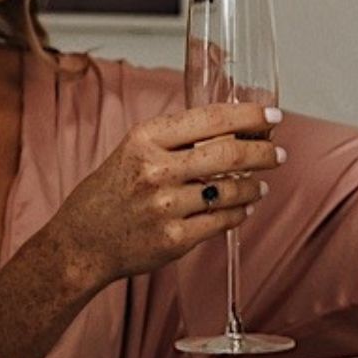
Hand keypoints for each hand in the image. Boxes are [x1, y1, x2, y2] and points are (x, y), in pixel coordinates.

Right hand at [45, 102, 278, 289]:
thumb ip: (176, 139)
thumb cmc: (109, 193)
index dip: (250, 115)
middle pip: (229, 152)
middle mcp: (155, 170)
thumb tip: (232, 128)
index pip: (212, 118)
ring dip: (254, 187)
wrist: (80, 242)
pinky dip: (240, 212)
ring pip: (232, 190)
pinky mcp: (174, 239)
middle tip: (278, 153)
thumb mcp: (133, 151)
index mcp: (145, 138)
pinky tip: (242, 208)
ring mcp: (166, 206)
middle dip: (263, 151)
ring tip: (259, 186)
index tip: (272, 116)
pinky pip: (223, 221)